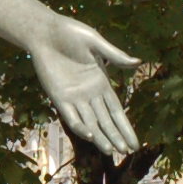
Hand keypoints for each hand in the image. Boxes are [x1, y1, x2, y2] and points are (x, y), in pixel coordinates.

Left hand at [32, 16, 139, 159]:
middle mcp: (89, 94)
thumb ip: (114, 55)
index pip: (116, 110)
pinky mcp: (58, 97)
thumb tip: (138, 63)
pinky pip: (71, 117)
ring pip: (91, 123)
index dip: (125, 126)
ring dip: (101, 137)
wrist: (44, 31)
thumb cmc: (70, 33)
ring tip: (111, 151)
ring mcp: (74, 98)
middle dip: (116, 136)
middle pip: (106, 121)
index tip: (135, 142)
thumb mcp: (95, 43)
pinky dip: (81, 127)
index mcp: (101, 83)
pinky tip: (92, 136)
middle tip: (127, 152)